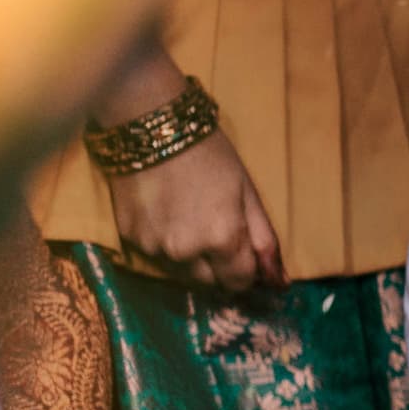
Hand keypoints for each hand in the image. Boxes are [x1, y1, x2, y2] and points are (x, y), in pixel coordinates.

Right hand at [92, 60, 282, 291]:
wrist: (149, 126)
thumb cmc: (209, 153)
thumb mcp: (247, 192)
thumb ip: (264, 240)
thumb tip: (279, 282)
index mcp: (221, 239)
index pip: (239, 282)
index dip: (247, 271)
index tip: (245, 253)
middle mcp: (185, 252)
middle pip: (210, 283)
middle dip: (219, 266)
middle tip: (218, 232)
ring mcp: (153, 248)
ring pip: (181, 273)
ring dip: (191, 260)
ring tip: (191, 220)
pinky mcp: (129, 239)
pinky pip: (155, 257)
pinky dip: (164, 246)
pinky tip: (167, 216)